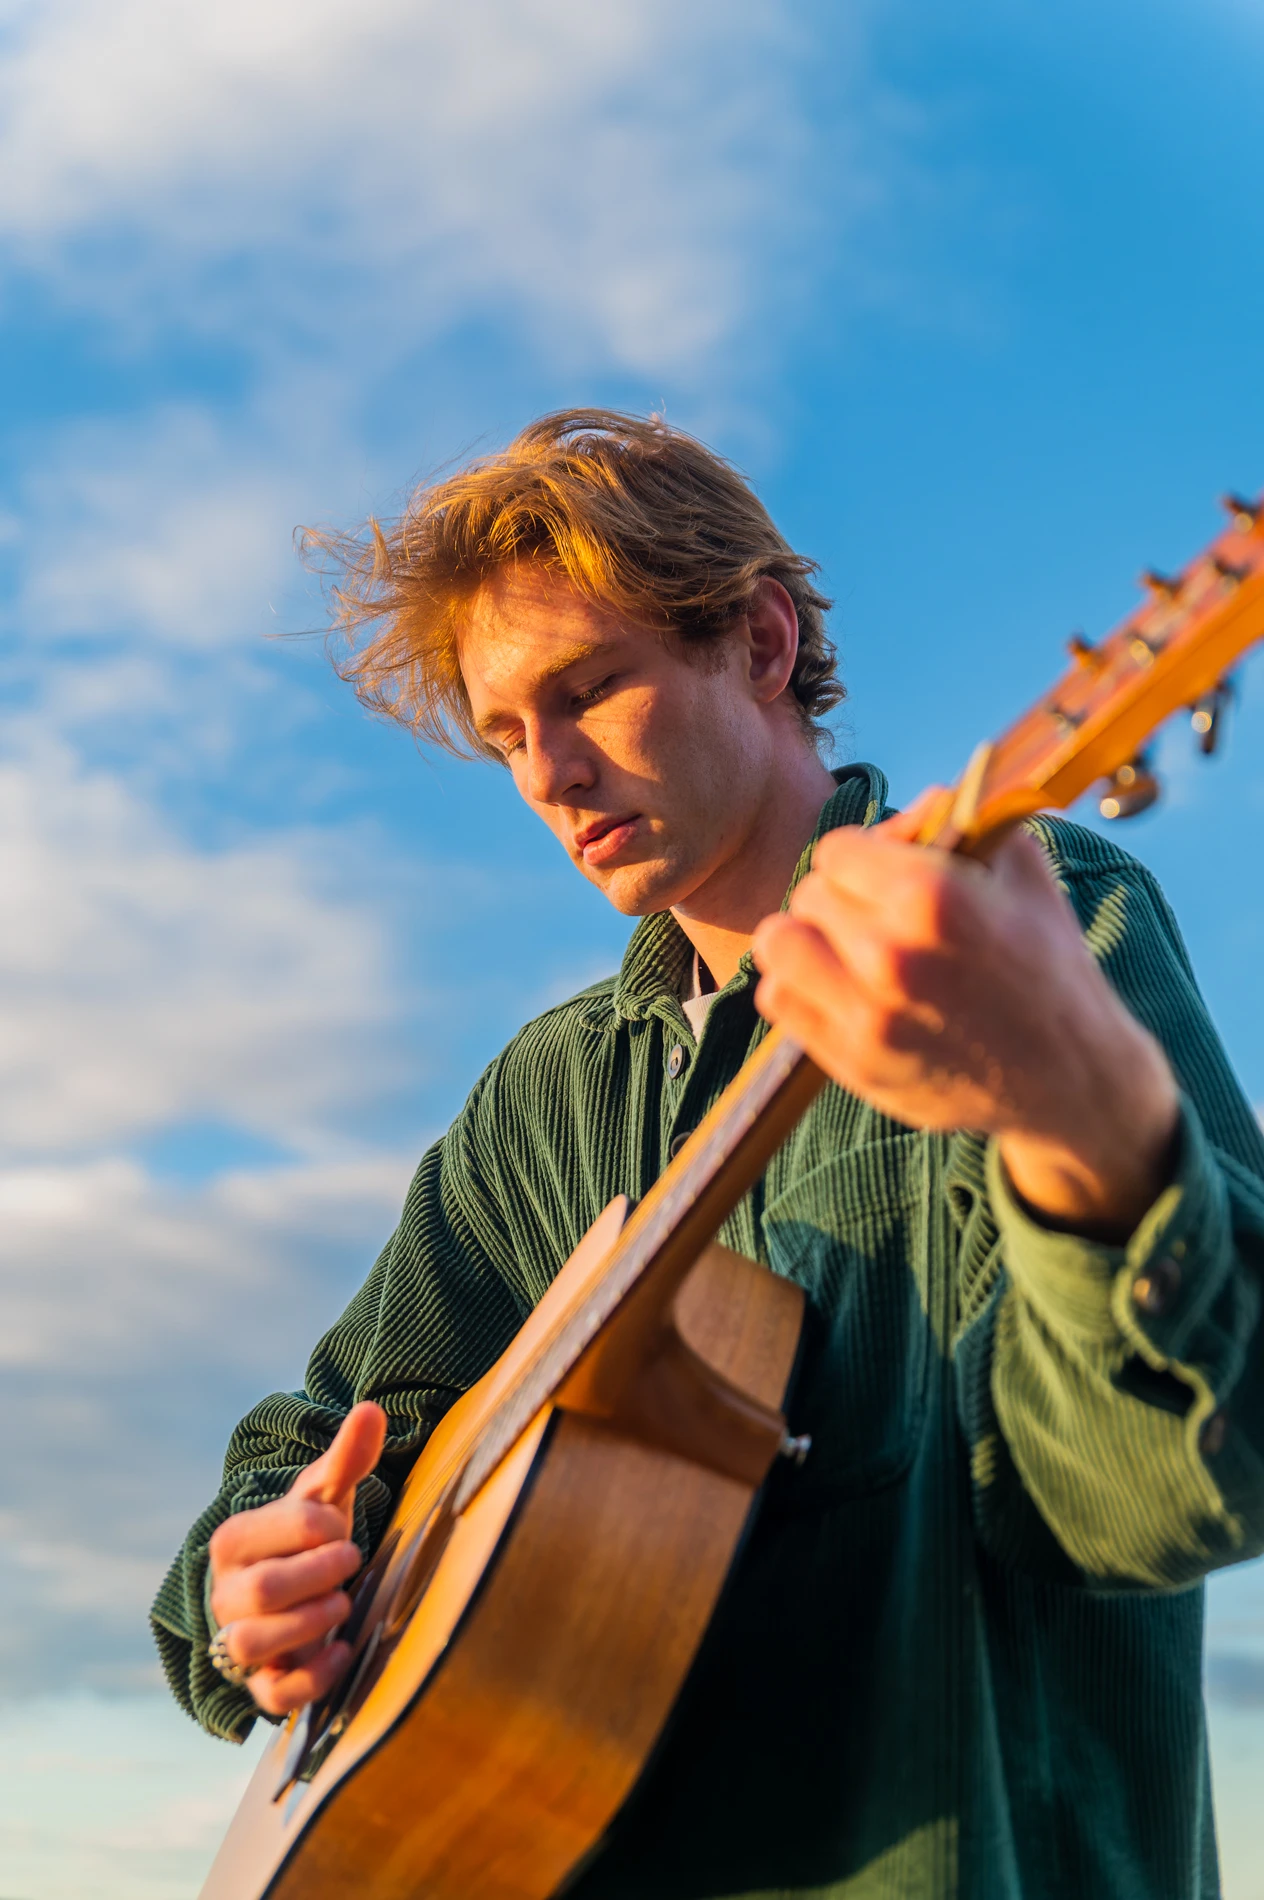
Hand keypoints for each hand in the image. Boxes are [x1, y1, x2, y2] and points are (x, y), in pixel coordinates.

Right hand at [207, 1401, 386, 1715]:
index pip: (277, 1531)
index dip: (322, 1528)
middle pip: (263, 1590)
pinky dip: (311, 1678)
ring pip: (251, 1644)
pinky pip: (271, 1695)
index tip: (341, 1528)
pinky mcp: (260, 1683)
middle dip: (320, 1574)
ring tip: (343, 1604)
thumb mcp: (326, 1496)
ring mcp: (236, 1641)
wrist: (300, 1588)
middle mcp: (225, 1592)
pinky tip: (344, 1652)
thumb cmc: (311, 1536)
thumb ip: (346, 1456)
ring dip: (311, 1623)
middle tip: (352, 1560)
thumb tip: (371, 1408)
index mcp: (233, 1540)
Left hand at [752, 797, 1179, 1238]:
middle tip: (874, 914)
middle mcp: (891, 955)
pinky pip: (779, 999)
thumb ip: (960, 821)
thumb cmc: (1048, 967)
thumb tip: (911, 804)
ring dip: (805, 938)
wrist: (1069, 1079)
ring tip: (842, 946)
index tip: (884, 874)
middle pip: (810, 894)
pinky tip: (838, 986)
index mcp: (932, 898)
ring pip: (779, 943)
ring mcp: (867, 1015)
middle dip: (840, 897)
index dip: (861, 858)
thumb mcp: (1023, 873)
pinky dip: (798, 986)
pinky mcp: (852, 1061)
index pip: (837, 851)